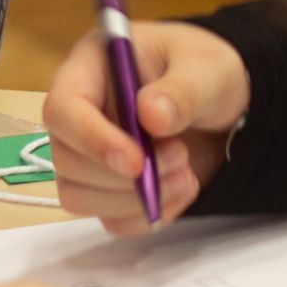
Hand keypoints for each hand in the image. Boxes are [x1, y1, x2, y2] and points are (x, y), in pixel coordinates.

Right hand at [44, 22, 248, 234]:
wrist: (224, 109)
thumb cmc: (205, 73)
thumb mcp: (207, 70)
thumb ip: (182, 91)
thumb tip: (151, 115)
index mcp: (91, 68)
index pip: (62, 109)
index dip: (90, 139)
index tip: (136, 161)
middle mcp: (80, 112)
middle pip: (65, 160)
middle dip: (122, 176)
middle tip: (180, 158)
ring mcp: (89, 154)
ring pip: (80, 197)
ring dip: (135, 199)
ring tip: (185, 172)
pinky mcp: (108, 188)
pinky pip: (110, 219)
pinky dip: (147, 215)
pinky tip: (181, 188)